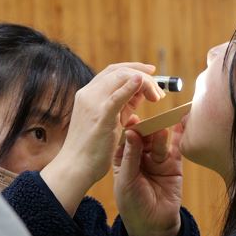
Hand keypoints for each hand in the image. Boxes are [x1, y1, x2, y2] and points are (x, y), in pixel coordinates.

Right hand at [41, 63, 160, 216]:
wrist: (75, 167)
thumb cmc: (91, 147)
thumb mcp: (108, 119)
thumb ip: (123, 103)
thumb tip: (139, 90)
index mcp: (88, 94)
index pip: (113, 71)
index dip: (134, 68)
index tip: (151, 73)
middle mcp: (88, 94)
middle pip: (119, 71)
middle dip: (143, 74)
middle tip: (160, 87)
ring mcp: (93, 104)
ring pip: (120, 78)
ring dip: (143, 82)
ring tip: (157, 96)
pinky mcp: (100, 117)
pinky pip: (115, 97)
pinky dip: (129, 87)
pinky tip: (140, 82)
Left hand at [114, 122, 183, 235]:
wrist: (153, 226)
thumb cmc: (132, 205)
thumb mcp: (126, 180)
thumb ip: (130, 156)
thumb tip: (132, 132)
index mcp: (123, 160)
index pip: (126, 140)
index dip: (129, 130)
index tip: (132, 121)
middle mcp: (140, 157)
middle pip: (143, 138)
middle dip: (146, 130)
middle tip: (148, 124)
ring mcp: (157, 160)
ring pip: (158, 142)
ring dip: (159, 135)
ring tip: (160, 130)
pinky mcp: (173, 165)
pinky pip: (175, 148)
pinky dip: (178, 136)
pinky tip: (179, 124)